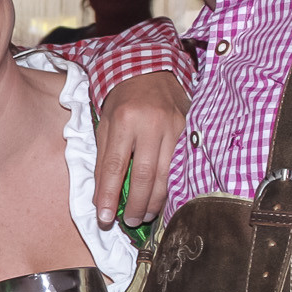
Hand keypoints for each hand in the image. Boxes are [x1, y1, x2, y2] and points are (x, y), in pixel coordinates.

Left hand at [94, 70, 188, 227]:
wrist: (152, 70)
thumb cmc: (122, 100)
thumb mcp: (104, 122)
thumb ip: (103, 156)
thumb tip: (101, 194)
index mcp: (122, 119)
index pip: (113, 165)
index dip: (107, 194)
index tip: (103, 216)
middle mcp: (150, 123)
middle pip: (143, 174)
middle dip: (135, 203)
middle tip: (129, 222)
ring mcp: (174, 127)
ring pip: (165, 173)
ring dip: (154, 200)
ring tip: (144, 215)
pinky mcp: (189, 130)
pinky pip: (180, 165)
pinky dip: (171, 186)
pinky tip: (163, 199)